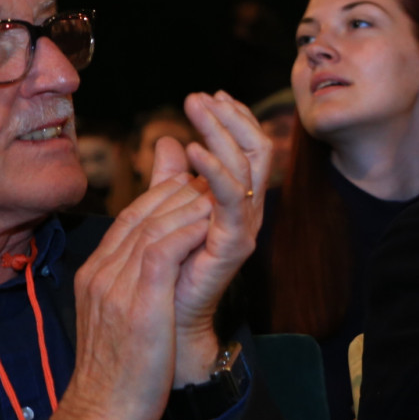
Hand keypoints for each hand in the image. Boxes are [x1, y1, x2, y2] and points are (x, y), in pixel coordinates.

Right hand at [50, 173, 212, 419]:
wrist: (104, 413)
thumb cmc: (124, 371)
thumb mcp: (129, 317)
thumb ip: (141, 282)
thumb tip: (162, 263)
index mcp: (96, 274)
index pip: (130, 217)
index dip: (165, 195)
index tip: (197, 186)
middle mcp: (101, 273)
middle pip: (141, 213)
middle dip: (181, 192)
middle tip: (217, 182)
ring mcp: (115, 287)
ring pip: (152, 225)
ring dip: (190, 206)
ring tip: (222, 196)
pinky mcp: (137, 303)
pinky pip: (162, 252)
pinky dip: (187, 232)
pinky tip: (212, 223)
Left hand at [152, 90, 270, 383]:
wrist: (163, 324)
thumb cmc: (165, 273)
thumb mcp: (165, 212)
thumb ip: (170, 178)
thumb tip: (170, 139)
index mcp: (233, 201)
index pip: (246, 149)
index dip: (232, 119)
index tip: (209, 95)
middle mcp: (246, 211)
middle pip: (255, 151)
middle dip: (229, 118)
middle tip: (200, 96)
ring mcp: (243, 227)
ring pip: (247, 167)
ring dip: (222, 133)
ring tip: (198, 108)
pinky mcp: (233, 244)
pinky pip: (231, 202)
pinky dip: (215, 172)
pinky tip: (193, 151)